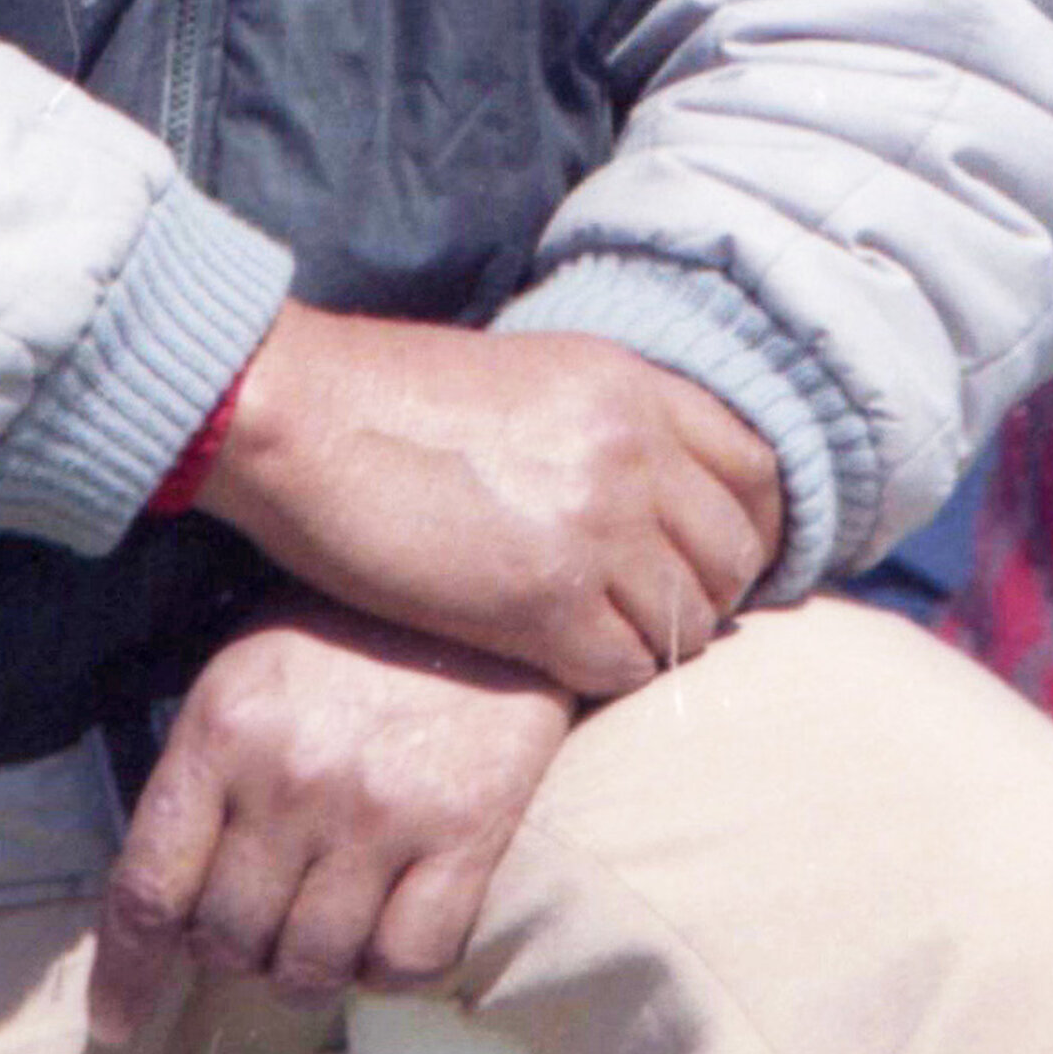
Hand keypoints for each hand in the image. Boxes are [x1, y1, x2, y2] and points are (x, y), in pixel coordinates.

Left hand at [89, 605, 574, 1048]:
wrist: (486, 581)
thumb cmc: (351, 632)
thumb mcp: (247, 673)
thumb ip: (203, 774)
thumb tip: (168, 897)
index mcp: (222, 732)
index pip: (149, 889)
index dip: (126, 974)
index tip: (118, 1024)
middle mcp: (293, 780)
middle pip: (230, 942)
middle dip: (235, 954)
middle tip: (261, 925)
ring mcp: (381, 812)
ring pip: (314, 966)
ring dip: (308, 972)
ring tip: (323, 934)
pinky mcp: (467, 832)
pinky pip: (409, 960)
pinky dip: (390, 971)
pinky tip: (388, 935)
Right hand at [190, 306, 780, 696]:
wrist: (296, 417)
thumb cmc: (385, 403)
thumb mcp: (529, 378)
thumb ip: (604, 427)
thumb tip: (651, 493)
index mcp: (631, 386)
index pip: (755, 472)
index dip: (750, 530)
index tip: (717, 563)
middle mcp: (632, 451)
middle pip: (735, 554)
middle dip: (707, 595)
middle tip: (654, 616)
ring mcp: (596, 526)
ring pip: (688, 621)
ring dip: (653, 642)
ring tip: (595, 638)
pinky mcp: (544, 599)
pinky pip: (625, 666)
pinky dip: (604, 675)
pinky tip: (556, 659)